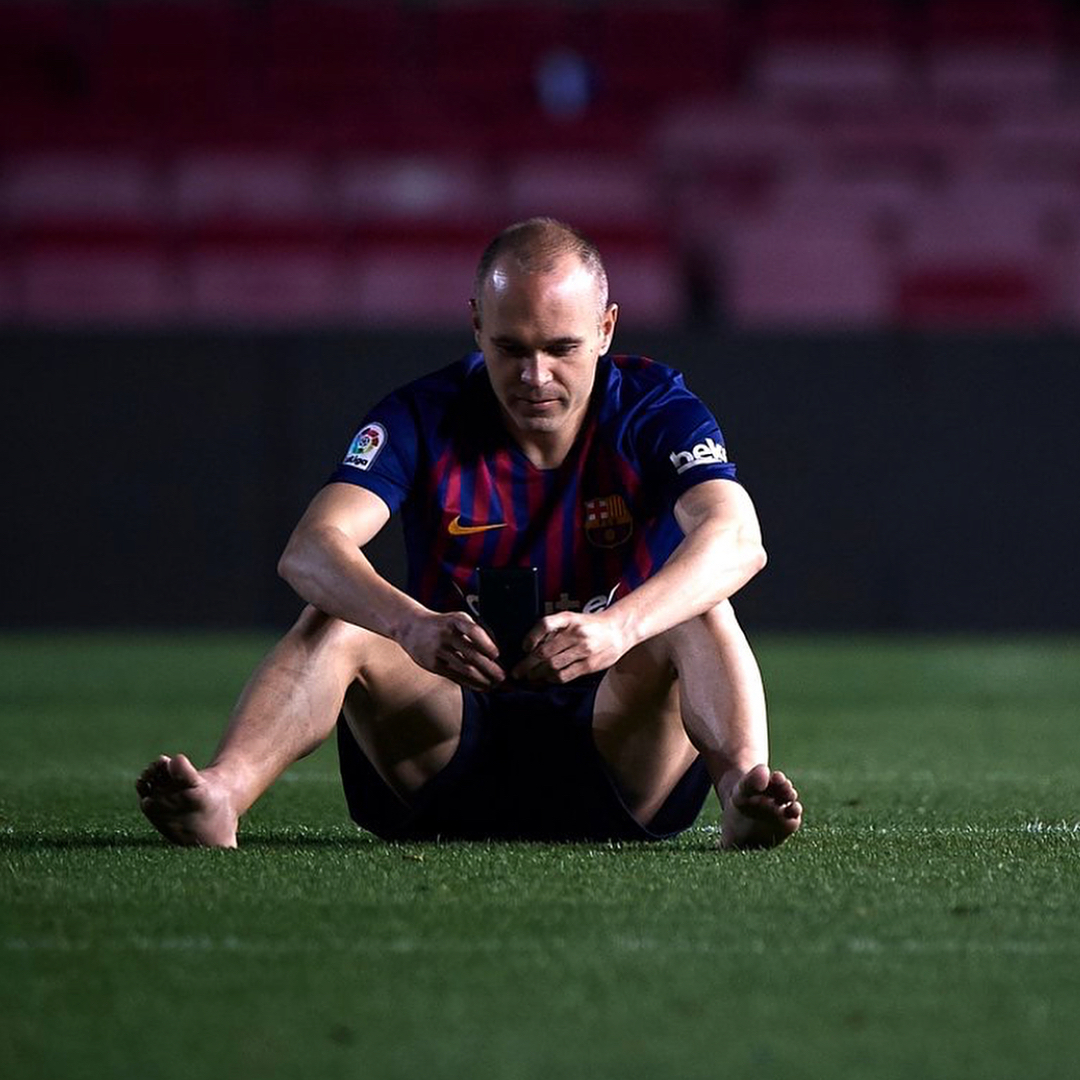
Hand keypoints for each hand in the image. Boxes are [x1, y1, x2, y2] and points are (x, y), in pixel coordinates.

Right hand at [397, 611, 503, 690]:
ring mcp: (438, 650)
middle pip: (471, 654)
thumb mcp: (456, 620)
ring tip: (494, 684)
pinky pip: (455, 676)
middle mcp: (446, 634)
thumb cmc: (442, 625)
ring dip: (483, 678)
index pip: (473, 631)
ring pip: (464, 668)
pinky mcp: (432, 664)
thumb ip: (474, 632)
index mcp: (456, 620)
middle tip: (502, 676)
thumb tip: (496, 654)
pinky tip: (481, 686)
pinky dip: (470, 683)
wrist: (411, 627)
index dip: (486, 644)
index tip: (496, 654)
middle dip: (490, 668)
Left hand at [512, 610, 631, 684]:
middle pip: (545, 651)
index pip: (545, 625)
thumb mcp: (572, 619)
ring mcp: (583, 649)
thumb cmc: (590, 626)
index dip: (531, 637)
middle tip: (518, 671)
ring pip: (553, 665)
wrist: (618, 631)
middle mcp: (575, 633)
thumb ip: (554, 630)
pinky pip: (565, 675)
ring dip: (538, 674)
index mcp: (569, 619)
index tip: (524, 647)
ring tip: (530, 677)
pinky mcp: (589, 664)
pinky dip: (552, 678)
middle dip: (527, 664)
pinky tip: (547, 679)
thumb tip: (530, 649)